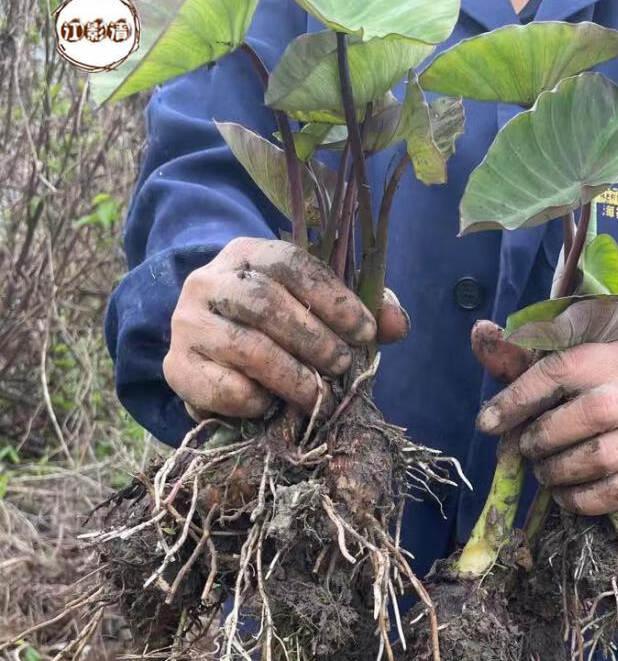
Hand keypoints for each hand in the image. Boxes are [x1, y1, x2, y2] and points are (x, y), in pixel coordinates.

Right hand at [163, 237, 408, 418]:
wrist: (212, 355)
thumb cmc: (279, 328)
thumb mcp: (320, 311)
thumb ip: (363, 313)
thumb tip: (398, 325)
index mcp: (247, 254)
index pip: (289, 263)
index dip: (332, 298)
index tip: (365, 331)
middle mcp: (209, 281)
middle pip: (264, 303)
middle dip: (313, 338)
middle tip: (342, 366)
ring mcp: (187, 323)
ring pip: (244, 347)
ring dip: (292, 375)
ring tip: (320, 395)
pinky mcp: (176, 367)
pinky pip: (219, 385)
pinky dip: (253, 399)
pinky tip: (272, 406)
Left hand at [474, 338, 617, 514]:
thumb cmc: (596, 385)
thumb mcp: (560, 364)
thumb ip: (517, 357)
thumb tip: (480, 331)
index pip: (564, 370)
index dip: (519, 399)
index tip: (488, 424)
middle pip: (592, 414)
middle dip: (544, 438)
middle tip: (526, 449)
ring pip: (603, 458)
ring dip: (558, 471)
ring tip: (544, 470)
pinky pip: (617, 493)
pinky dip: (580, 499)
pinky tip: (564, 492)